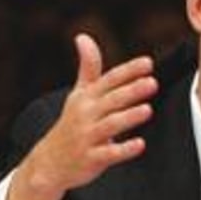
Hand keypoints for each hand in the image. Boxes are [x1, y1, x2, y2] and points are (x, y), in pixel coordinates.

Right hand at [8, 34, 158, 199]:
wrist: (48, 162)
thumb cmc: (72, 124)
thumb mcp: (78, 94)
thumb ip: (88, 67)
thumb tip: (83, 37)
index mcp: (86, 97)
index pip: (109, 80)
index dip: (128, 71)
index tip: (148, 62)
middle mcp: (86, 115)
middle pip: (111, 100)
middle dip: (131, 91)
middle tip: (152, 83)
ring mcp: (87, 137)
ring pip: (110, 125)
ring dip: (128, 117)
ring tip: (147, 110)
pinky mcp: (91, 159)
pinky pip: (108, 154)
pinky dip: (123, 150)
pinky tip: (140, 144)